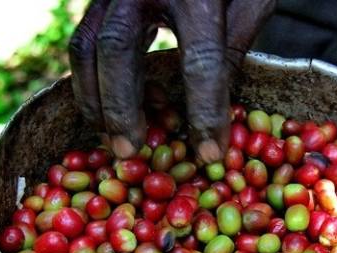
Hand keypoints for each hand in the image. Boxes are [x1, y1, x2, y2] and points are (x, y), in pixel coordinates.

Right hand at [69, 0, 274, 160]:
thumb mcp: (252, 0)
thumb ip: (235, 45)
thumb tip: (218, 106)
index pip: (201, 60)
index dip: (206, 111)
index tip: (211, 154)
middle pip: (118, 49)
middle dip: (122, 107)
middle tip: (129, 152)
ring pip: (86, 43)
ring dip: (93, 97)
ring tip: (110, 138)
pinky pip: (84, 36)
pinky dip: (91, 77)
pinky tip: (106, 105)